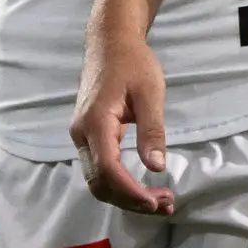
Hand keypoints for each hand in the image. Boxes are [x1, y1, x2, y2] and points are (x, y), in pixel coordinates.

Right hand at [70, 31, 173, 215]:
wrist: (110, 43)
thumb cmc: (133, 64)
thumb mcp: (150, 93)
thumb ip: (152, 130)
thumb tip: (157, 167)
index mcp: (96, 122)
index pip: (108, 170)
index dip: (131, 192)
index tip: (157, 202)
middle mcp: (81, 133)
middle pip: (99, 183)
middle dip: (130, 201)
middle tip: (166, 204)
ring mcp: (81, 136)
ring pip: (97, 180)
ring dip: (125, 197)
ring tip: (159, 200)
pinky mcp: (87, 136)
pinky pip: (99, 170)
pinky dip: (120, 185)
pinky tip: (142, 188)